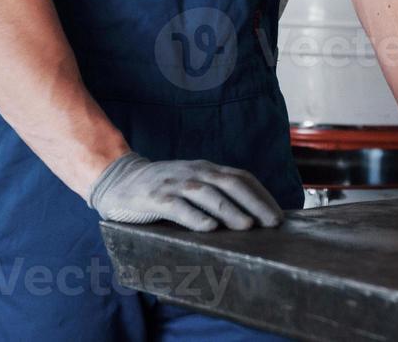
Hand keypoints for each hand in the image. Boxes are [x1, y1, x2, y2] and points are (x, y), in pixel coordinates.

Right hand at [87, 153, 283, 231]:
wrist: (119, 179)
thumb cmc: (163, 187)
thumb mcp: (191, 184)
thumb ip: (214, 194)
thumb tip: (250, 217)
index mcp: (206, 169)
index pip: (241, 178)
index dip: (261, 195)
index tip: (278, 215)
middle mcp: (194, 172)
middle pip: (230, 184)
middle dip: (254, 203)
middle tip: (272, 223)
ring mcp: (175, 184)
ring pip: (207, 194)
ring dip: (229, 210)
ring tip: (247, 226)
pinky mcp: (156, 198)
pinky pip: (178, 207)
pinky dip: (195, 217)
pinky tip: (208, 228)